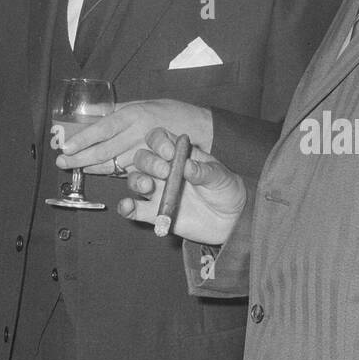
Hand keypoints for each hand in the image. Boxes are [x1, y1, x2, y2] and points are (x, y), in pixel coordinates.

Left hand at [55, 100, 213, 175]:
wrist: (201, 130)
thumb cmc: (171, 112)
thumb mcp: (143, 103)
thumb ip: (118, 109)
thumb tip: (92, 109)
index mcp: (134, 115)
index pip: (103, 128)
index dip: (84, 138)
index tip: (67, 145)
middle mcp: (137, 134)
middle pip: (104, 149)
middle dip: (80, 158)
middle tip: (61, 162)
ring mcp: (144, 153)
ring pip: (112, 164)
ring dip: (91, 167)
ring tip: (73, 168)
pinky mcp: (150, 167)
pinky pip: (126, 171)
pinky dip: (109, 172)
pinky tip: (95, 172)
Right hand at [115, 127, 247, 243]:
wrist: (231, 220)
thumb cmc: (226, 190)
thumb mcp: (221, 177)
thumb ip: (204, 171)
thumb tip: (188, 166)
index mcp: (179, 154)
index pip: (159, 138)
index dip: (159, 142)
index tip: (170, 153)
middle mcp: (163, 170)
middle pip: (143, 157)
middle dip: (149, 162)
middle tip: (164, 172)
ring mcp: (157, 191)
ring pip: (135, 180)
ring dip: (136, 181)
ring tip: (148, 188)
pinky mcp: (154, 213)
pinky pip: (134, 209)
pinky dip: (126, 207)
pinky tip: (128, 207)